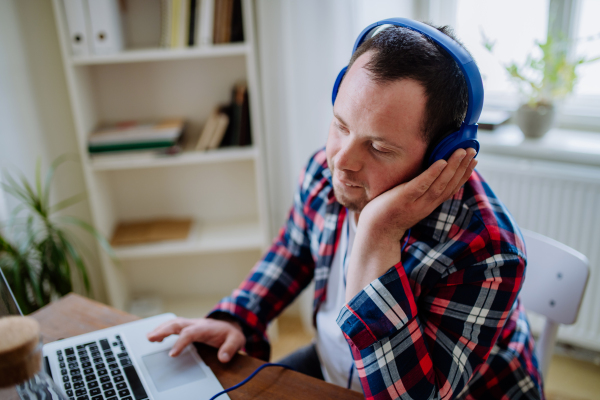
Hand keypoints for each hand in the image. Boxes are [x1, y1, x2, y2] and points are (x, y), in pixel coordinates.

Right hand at [146, 317, 245, 362]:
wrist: (230, 325)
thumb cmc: (230, 333)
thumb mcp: (236, 340)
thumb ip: (230, 348)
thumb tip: (223, 358)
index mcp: (205, 328)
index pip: (190, 333)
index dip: (180, 342)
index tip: (172, 354)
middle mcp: (196, 323)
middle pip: (177, 324)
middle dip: (164, 330)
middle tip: (151, 338)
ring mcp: (191, 323)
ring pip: (173, 323)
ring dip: (160, 328)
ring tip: (149, 337)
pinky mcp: (187, 326)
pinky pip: (173, 325)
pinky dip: (163, 328)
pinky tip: (155, 336)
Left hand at [345, 148, 476, 301]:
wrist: (375, 233)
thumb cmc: (389, 214)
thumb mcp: (411, 202)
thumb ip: (421, 191)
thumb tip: (429, 175)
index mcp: (430, 204)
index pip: (452, 188)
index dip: (464, 174)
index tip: (474, 160)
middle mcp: (427, 205)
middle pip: (449, 185)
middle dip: (463, 167)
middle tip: (472, 150)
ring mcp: (416, 203)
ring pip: (439, 184)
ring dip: (452, 167)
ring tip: (461, 151)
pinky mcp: (403, 199)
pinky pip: (420, 186)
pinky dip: (432, 174)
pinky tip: (441, 162)